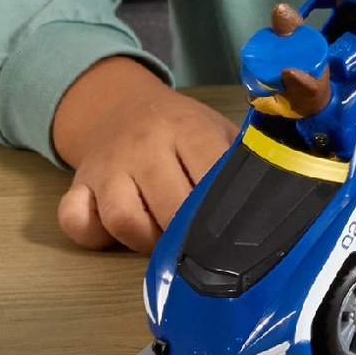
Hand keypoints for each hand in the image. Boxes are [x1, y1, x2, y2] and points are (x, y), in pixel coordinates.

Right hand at [52, 56, 235, 252]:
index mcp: (187, 129)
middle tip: (205, 248)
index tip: (240, 232)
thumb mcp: (217, 130)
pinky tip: (116, 232)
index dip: (227, 211)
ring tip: (165, 242)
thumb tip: (279, 198)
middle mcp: (144, 146)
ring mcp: (107, 167)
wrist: (119, 106)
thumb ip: (241, 160)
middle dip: (192, 238)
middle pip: (170, 207)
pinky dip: (94, 235)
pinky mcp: (77, 186)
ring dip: (148, 242)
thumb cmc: (181, 130)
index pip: (211, 175)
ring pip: (124, 221)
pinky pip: (76, 222)